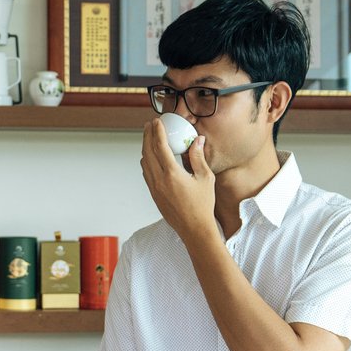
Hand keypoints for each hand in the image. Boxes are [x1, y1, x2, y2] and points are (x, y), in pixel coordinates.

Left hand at [140, 117, 216, 240]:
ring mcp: (154, 188)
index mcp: (172, 174)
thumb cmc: (202, 205)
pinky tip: (151, 157)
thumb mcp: (205, 178)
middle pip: (148, 152)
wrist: (194, 229)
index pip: (160, 147)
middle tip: (149, 125)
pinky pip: (146, 173)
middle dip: (147, 136)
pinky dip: (147, 161)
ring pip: (145, 162)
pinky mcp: (153, 194)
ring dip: (145, 148)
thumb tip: (198, 140)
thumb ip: (198, 157)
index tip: (156, 121)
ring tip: (149, 138)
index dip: (157, 132)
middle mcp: (159, 180)